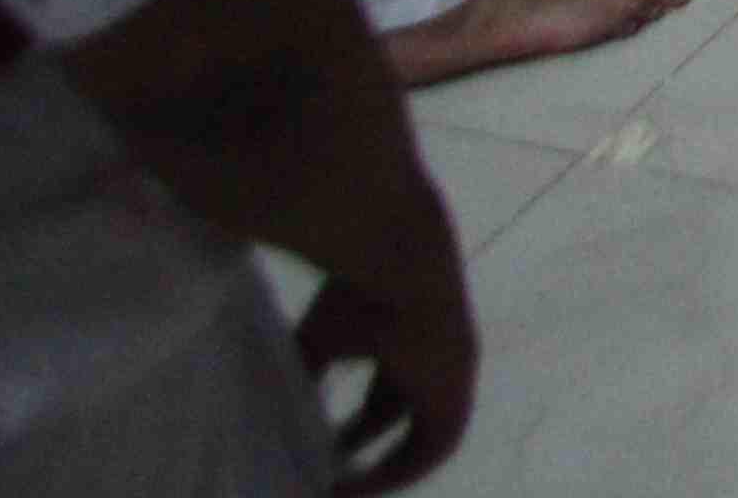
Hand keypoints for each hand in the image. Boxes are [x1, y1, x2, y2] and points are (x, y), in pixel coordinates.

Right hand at [296, 255, 477, 491]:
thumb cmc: (358, 290)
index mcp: (415, 339)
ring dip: (388, 468)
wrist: (400, 264)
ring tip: (340, 489)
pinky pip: (436, 449)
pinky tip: (357, 485)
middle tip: (334, 473)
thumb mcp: (323, 336)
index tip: (330, 444)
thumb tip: (277, 403)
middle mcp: (442, 361)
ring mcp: (457, 377)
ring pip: (425, 438)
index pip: (390, 392)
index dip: (362, 422)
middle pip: (407, 416)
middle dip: (371, 444)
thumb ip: (307, 369)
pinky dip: (401, 470)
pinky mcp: (459, 391)